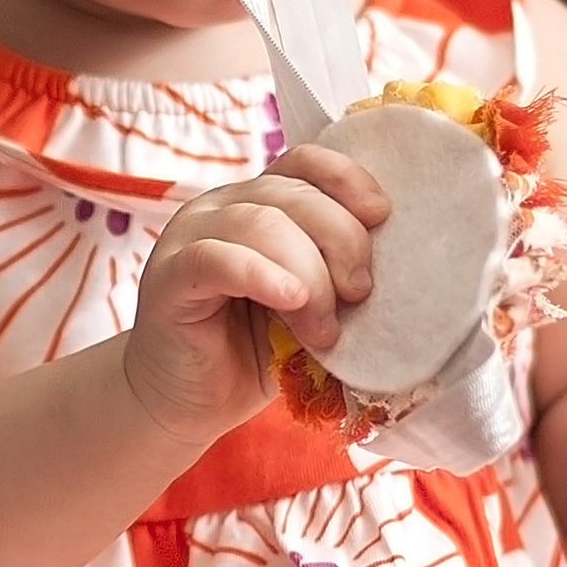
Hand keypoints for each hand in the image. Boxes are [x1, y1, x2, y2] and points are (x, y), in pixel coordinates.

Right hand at [122, 146, 387, 445]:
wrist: (186, 403)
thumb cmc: (251, 355)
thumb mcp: (308, 309)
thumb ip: (335, 278)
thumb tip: (397, 269)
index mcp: (257, 203)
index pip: (305, 163)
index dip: (347, 179)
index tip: (382, 217)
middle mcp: (221, 206)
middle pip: (292, 194)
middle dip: (341, 239)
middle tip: (359, 294)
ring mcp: (189, 235)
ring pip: (261, 223)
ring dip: (310, 276)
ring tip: (324, 329)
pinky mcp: (168, 275)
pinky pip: (217, 258)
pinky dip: (261, 274)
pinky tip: (289, 300)